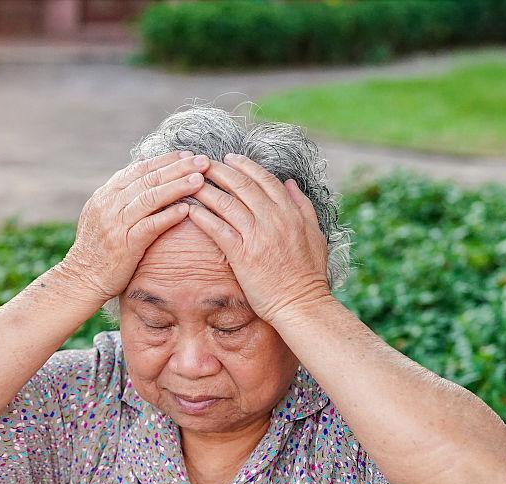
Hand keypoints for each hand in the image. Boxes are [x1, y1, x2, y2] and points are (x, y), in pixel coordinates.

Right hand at [60, 151, 211, 302]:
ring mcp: (116, 224)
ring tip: (199, 180)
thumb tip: (143, 161)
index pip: (139, 169)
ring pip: (150, 198)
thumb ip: (123, 190)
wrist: (82, 277)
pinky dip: (168, 216)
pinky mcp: (124, 245)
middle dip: (177, 168)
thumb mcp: (103, 211)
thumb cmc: (99, 246)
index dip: (165, 160)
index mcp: (107, 194)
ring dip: (177, 187)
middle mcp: (110, 204)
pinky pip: (149, 226)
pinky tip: (186, 210)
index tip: (188, 155)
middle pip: (148, 179)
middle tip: (202, 161)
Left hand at [185, 153, 331, 323]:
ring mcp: (257, 236)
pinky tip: (190, 209)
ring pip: (226, 202)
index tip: (229, 158)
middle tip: (201, 163)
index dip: (245, 165)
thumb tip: (290, 183)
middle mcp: (274, 219)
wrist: (302, 305)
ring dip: (205, 188)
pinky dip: (202, 216)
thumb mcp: (316, 234)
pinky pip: (217, 228)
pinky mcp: (242, 254)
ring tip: (189, 181)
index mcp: (291, 212)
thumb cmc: (309, 275)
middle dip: (219, 170)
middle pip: (241, 185)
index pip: (264, 179)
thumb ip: (303, 206)